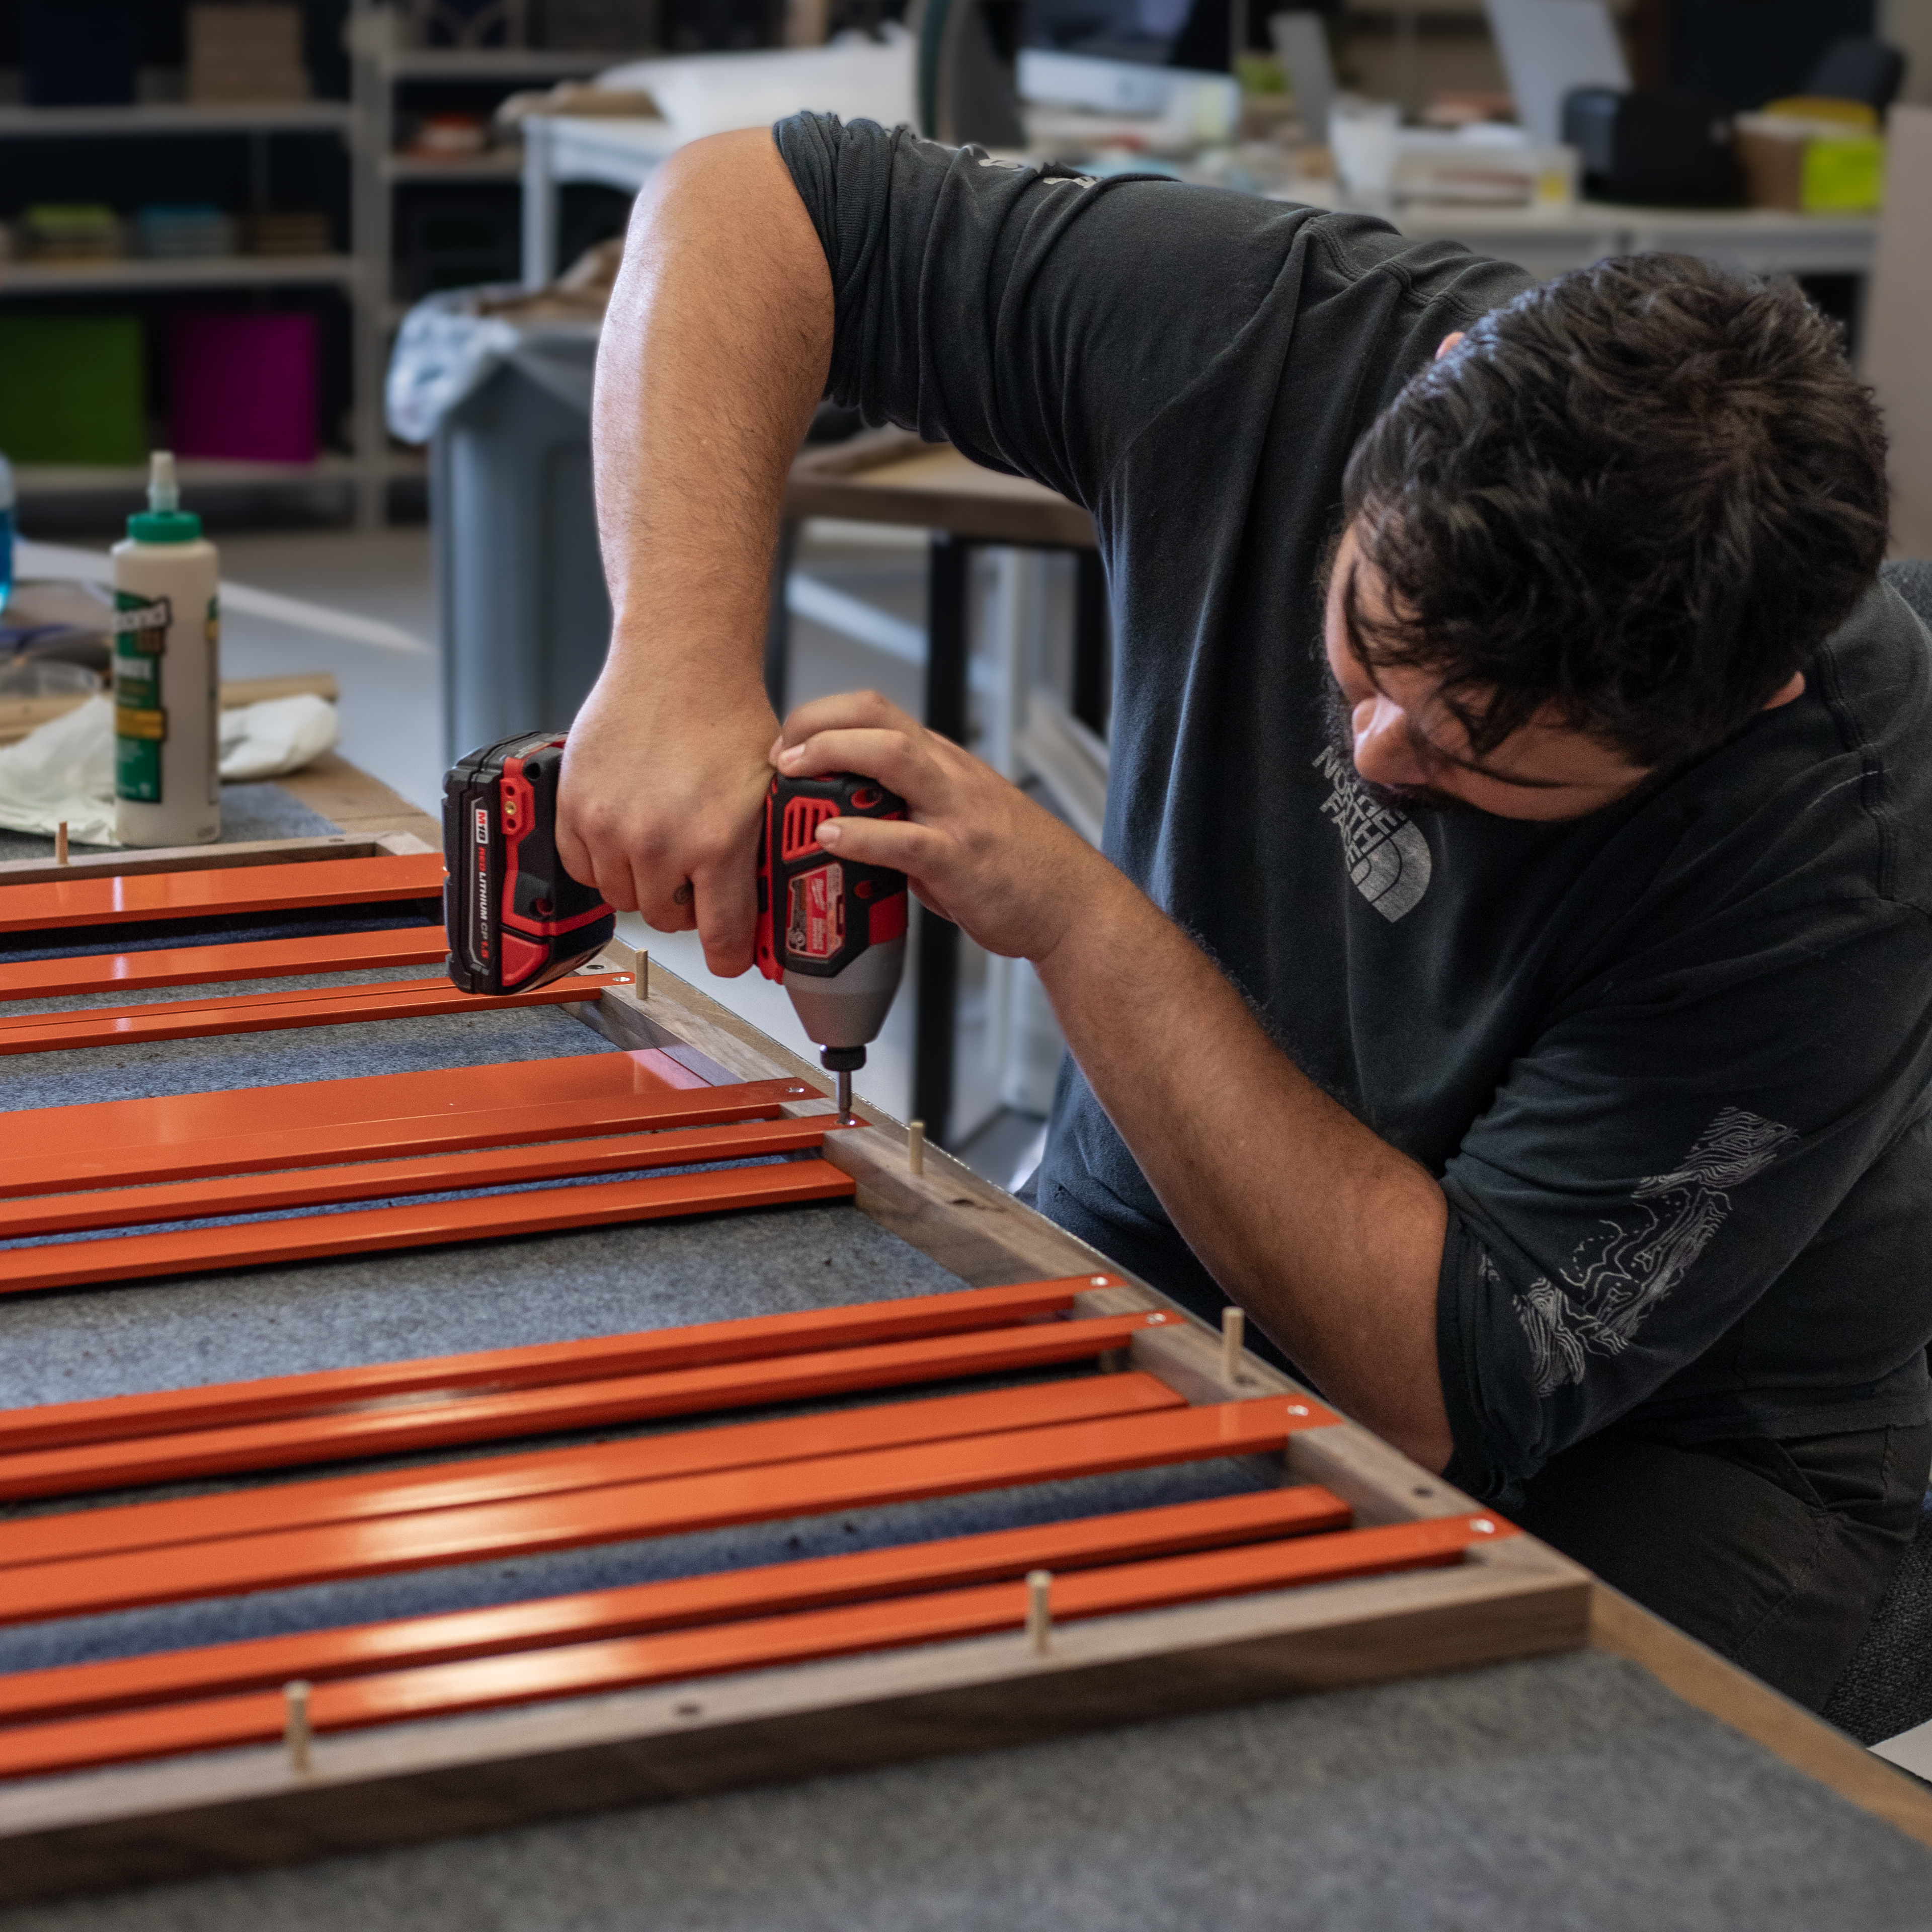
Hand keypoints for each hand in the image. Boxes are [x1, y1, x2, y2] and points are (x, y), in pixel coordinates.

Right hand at [557, 661, 776, 975]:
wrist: (679, 663)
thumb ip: (762, 853)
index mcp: (717, 842)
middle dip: (685, 905)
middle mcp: (660, 842)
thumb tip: (770, 903)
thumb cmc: (727, 717)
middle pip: (667, 919)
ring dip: (642, 883)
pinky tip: (625, 832)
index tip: (729, 957)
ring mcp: (610, 826)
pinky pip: (580, 867)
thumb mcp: (769, 794)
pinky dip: (600, 860)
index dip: (729, 954)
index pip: (721, 936)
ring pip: (622, 897)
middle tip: (696, 877)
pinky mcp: (574, 807)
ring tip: (661, 846)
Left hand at [773, 690, 1117, 962]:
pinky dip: (860, 834)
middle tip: (778, 752)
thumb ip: (906, 815)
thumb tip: (851, 824)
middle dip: (818, 722)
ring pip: (893, 757)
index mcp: (943, 764)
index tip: (787, 743)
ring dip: (835, 755)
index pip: (876, 711)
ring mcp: (957, 814)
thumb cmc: (1013, 868)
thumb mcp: (955, 823)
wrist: (1070, 905)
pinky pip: (905, 838)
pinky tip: (828, 837)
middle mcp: (949, 776)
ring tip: (793, 773)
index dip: (823, 715)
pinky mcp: (961, 859)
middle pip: (877, 716)